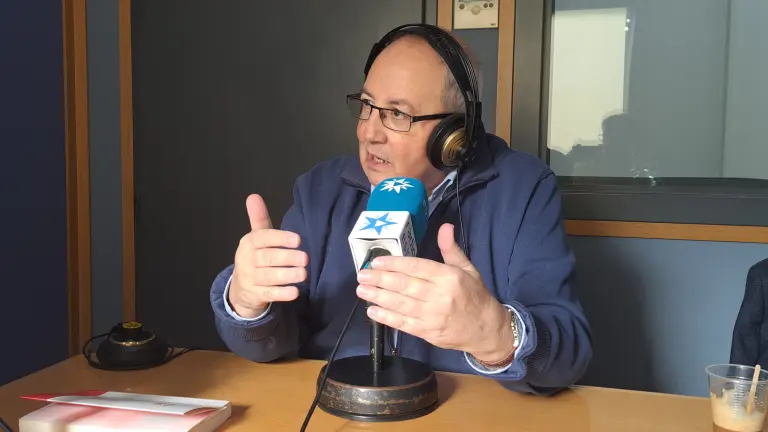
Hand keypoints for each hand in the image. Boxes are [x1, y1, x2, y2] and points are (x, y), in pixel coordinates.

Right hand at [229, 194, 307, 318]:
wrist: (240, 289)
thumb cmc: (255, 258)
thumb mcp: (256, 238)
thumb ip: (258, 218)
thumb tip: (253, 195)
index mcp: (249, 243)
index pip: (263, 238)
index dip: (280, 238)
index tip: (297, 239)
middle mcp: (247, 260)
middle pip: (267, 258)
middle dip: (286, 258)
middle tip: (305, 258)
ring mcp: (251, 279)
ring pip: (269, 277)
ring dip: (286, 276)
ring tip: (303, 274)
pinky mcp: (256, 295)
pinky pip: (270, 295)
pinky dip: (282, 294)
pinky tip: (295, 292)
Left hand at [356, 223, 515, 362]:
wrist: (486, 330)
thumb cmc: (475, 296)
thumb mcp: (467, 268)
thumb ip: (451, 249)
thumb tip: (445, 226)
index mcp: (449, 277)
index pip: (417, 267)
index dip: (395, 264)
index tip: (377, 262)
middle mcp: (439, 296)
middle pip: (405, 285)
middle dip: (380, 280)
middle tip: (362, 275)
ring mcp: (432, 316)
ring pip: (401, 304)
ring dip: (378, 297)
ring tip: (361, 290)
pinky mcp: (427, 332)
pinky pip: (404, 324)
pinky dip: (387, 318)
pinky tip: (372, 311)